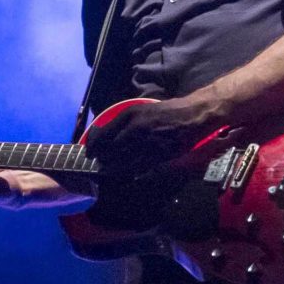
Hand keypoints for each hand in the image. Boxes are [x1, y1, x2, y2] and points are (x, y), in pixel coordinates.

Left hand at [80, 95, 214, 171]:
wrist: (193, 115)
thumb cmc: (167, 112)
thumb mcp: (142, 110)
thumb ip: (125, 122)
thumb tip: (106, 134)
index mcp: (130, 115)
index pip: (104, 135)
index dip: (94, 148)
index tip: (90, 154)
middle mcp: (136, 129)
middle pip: (111, 151)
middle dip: (104, 160)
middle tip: (100, 165)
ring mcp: (148, 143)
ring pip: (123, 162)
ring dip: (115, 169)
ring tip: (110, 172)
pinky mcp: (159, 155)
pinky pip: (139, 169)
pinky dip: (131, 173)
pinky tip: (127, 174)